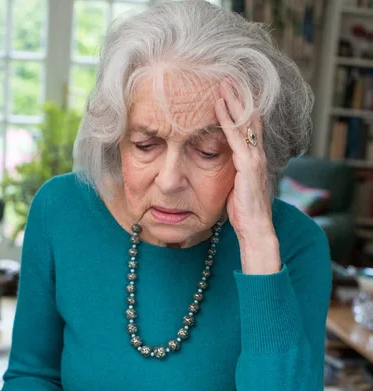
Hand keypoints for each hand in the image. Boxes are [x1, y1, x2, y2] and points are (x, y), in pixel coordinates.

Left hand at [215, 80, 280, 273]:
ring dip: (233, 102)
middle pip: (250, 117)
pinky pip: (237, 137)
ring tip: (222, 83)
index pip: (249, 126)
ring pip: (245, 123)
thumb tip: (216, 163)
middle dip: (239, 97)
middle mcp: (258, 154)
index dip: (241, 107)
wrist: (255, 228)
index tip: (229, 91)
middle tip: (226, 77)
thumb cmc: (244, 212)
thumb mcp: (234, 186)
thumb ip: (231, 171)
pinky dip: (228, 120)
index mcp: (255, 158)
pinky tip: (218, 107)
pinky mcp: (248, 166)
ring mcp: (255, 158)